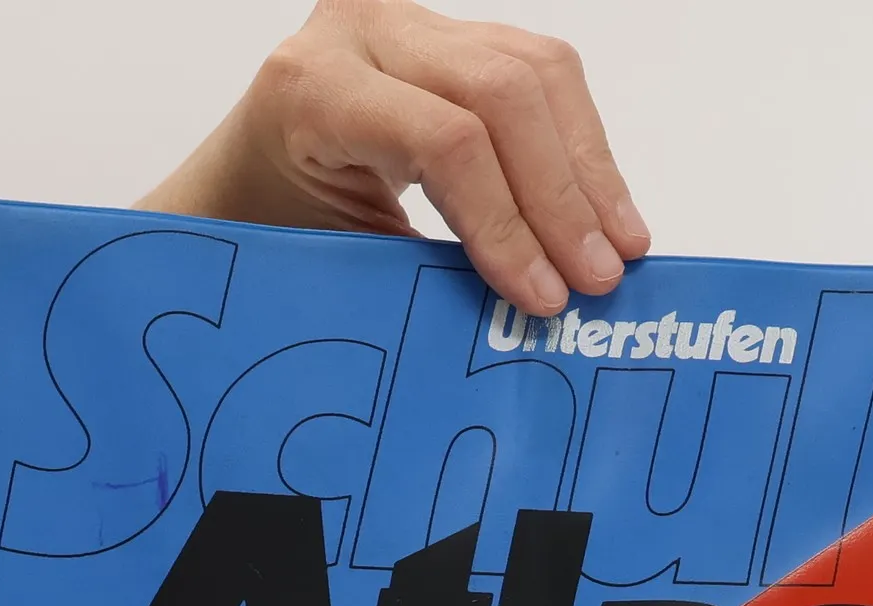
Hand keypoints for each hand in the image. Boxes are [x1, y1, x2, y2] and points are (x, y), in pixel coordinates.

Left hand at [136, 0, 649, 314]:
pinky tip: (606, 211)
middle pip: (503, 94)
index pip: (446, 141)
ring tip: (620, 250)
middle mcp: (369, 30)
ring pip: (538, 74)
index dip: (508, 224)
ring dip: (590, 172)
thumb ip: (422, 271)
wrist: (252, 179)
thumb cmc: (280, 228)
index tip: (545, 297)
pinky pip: (544, 76)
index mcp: (318, 87)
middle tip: (599, 278)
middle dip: (563, 198)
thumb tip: (529, 310)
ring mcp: (419, 24)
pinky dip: (583, 150)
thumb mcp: (334, 256)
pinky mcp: (459, 36)